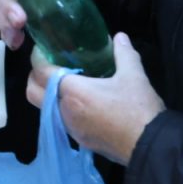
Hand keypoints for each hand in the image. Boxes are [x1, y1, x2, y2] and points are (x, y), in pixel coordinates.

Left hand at [27, 33, 163, 164]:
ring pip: (43, 107)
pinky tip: (78, 100)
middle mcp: (64, 110)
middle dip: (35, 77)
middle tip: (49, 65)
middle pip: (32, 91)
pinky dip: (59, 107)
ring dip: (47, 93)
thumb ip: (124, 53)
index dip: (38, 58)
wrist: (151, 147)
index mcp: (73, 92)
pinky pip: (58, 119)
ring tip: (64, 81)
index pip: (40, 72)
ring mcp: (69, 127)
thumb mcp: (134, 75)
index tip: (44, 48)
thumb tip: (120, 36)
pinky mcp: (78, 139)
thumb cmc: (139, 109)